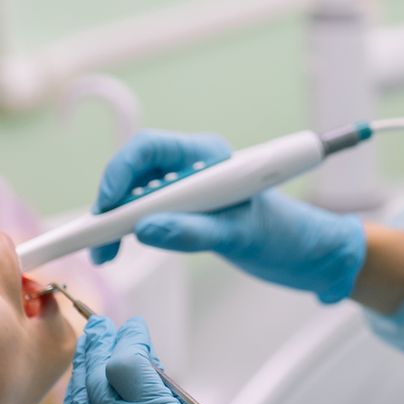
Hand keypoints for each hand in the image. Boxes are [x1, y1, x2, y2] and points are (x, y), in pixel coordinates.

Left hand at [61, 316, 274, 403]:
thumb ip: (160, 394)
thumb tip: (133, 357)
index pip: (128, 368)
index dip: (126, 340)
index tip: (132, 327)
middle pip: (97, 385)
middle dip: (97, 350)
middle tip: (98, 328)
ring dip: (81, 377)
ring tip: (88, 352)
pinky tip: (81, 395)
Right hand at [90, 131, 367, 304]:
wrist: (306, 255)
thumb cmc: (284, 235)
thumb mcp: (241, 236)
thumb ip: (195, 233)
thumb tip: (146, 230)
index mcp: (209, 156)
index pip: (150, 149)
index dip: (121, 172)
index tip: (107, 205)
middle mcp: (193, 167)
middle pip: (134, 172)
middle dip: (110, 202)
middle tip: (96, 237)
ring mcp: (187, 190)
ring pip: (135, 196)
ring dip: (114, 221)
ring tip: (103, 253)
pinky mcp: (185, 212)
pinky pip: (145, 215)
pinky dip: (127, 232)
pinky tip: (116, 250)